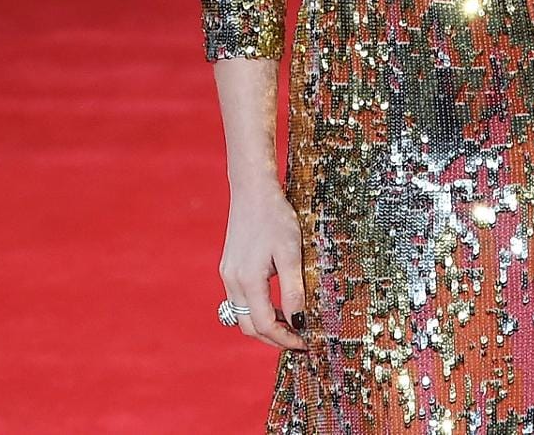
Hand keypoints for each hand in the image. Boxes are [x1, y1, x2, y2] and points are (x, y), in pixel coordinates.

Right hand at [220, 182, 306, 350]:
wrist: (252, 192)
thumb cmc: (275, 218)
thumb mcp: (291, 252)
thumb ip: (293, 287)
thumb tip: (298, 319)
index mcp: (248, 281)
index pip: (264, 325)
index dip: (284, 338)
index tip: (305, 343)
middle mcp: (233, 282)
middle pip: (249, 327)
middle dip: (273, 338)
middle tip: (299, 340)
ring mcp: (228, 276)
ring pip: (242, 316)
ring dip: (264, 326)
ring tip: (291, 324)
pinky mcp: (229, 268)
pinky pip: (240, 301)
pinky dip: (257, 310)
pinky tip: (277, 304)